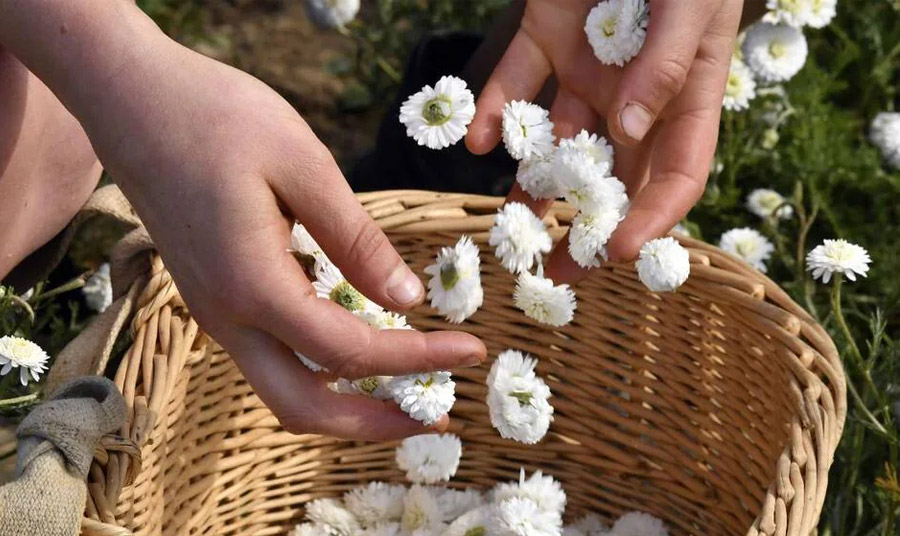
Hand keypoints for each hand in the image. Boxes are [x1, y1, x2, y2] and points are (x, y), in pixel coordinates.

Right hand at [0, 4, 485, 439]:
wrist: (131, 100)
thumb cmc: (216, 117)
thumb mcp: (303, 166)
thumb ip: (356, 240)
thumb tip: (407, 300)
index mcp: (252, 285)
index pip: (348, 353)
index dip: (415, 360)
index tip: (470, 348)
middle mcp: (227, 316)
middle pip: (303, 409)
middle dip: (375, 423)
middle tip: (437, 414)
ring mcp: (214, 312)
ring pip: (283, 392)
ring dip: (347, 404)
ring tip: (408, 390)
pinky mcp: (213, 298)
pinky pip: (270, 359)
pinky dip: (320, 372)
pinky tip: (359, 348)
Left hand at [466, 0, 742, 282]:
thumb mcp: (692, 4)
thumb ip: (668, 62)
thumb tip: (629, 123)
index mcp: (684, 94)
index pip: (675, 174)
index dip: (652, 220)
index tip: (618, 255)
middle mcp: (633, 93)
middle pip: (611, 176)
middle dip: (585, 228)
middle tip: (556, 272)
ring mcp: (585, 69)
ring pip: (556, 143)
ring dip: (531, 186)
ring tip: (506, 228)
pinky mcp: (543, 39)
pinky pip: (515, 85)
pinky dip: (495, 112)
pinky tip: (479, 142)